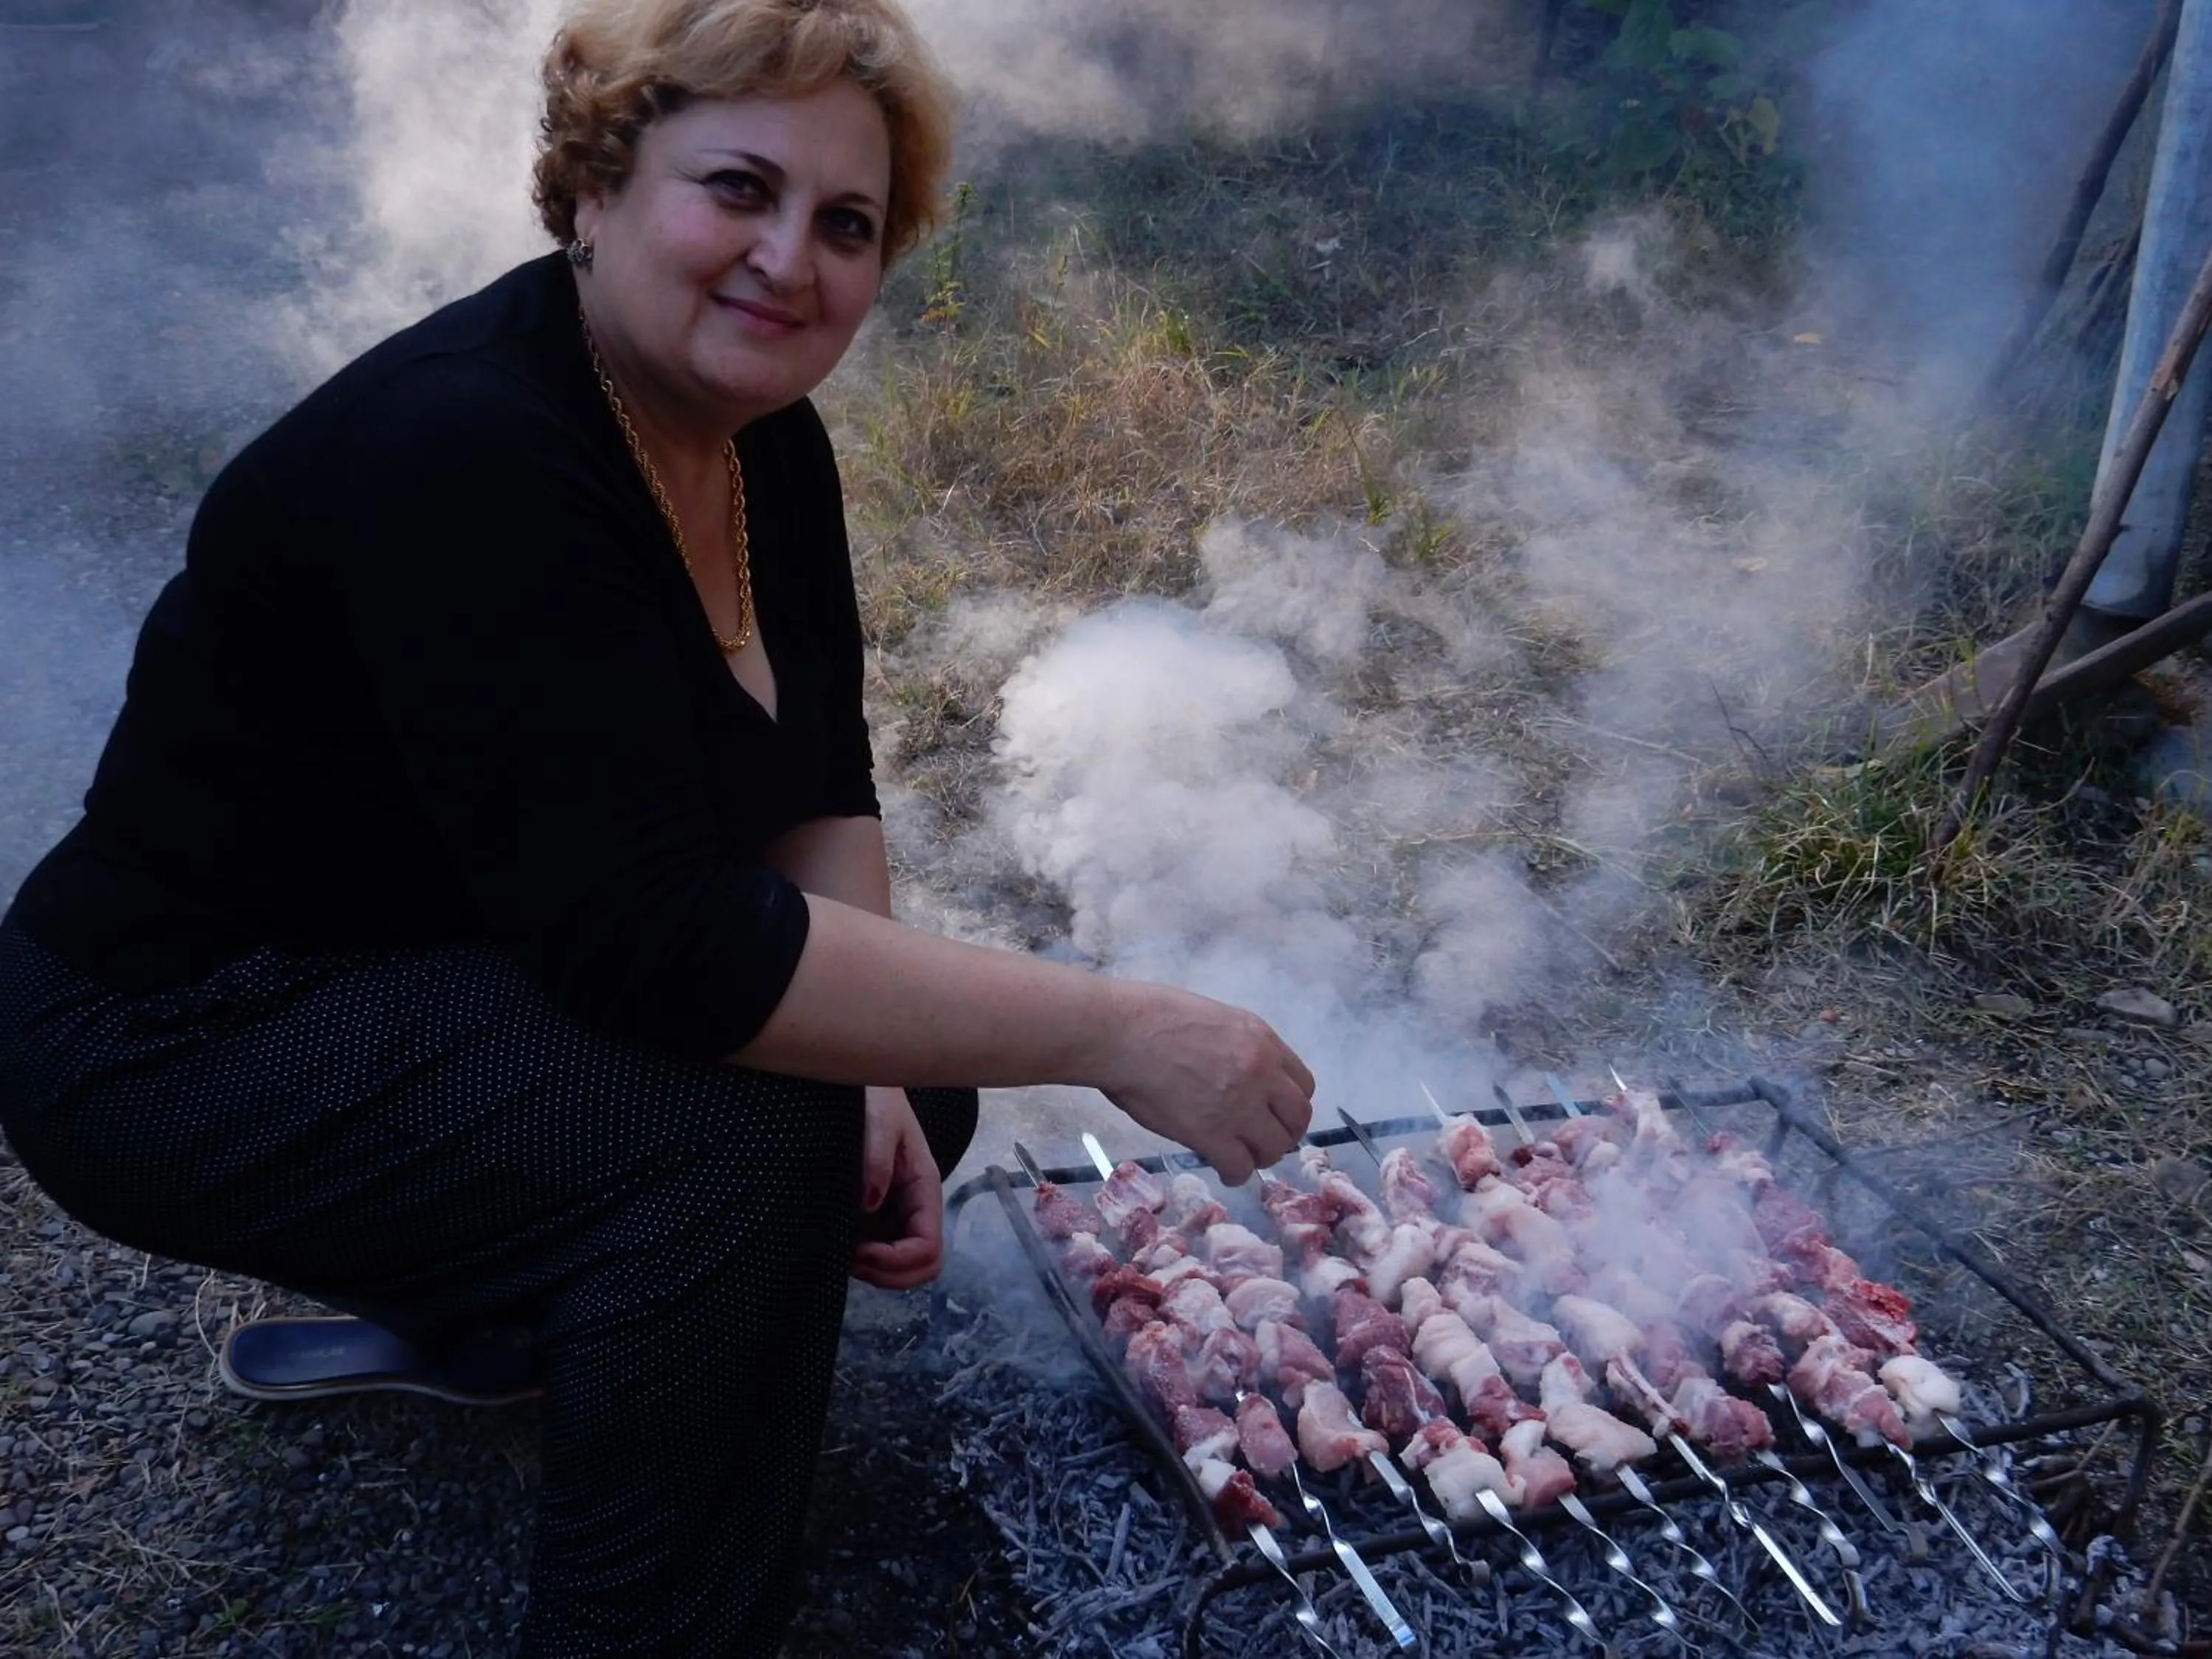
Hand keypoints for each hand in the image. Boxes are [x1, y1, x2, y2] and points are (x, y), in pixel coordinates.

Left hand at [852, 1085, 944, 1288]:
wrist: (861, 1083)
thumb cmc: (874, 1097)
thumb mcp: (879, 1120)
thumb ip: (876, 1158)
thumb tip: (870, 1204)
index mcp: (924, 1187)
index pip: (928, 1246)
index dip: (897, 1260)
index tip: (860, 1251)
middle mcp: (915, 1207)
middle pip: (923, 1267)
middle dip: (889, 1274)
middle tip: (851, 1260)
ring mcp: (898, 1213)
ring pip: (903, 1265)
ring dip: (877, 1272)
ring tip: (843, 1254)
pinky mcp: (878, 1213)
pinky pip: (882, 1251)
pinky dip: (866, 1261)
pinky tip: (841, 1246)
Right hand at [1093, 982, 1313, 1184]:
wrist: (1120, 1034)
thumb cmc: (1151, 1017)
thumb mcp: (1214, 1018)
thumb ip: (1237, 1046)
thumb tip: (1235, 1069)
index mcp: (1261, 1040)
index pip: (1303, 1084)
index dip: (1289, 1104)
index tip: (1273, 1112)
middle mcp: (1261, 1073)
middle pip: (1297, 1118)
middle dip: (1284, 1134)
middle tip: (1263, 1140)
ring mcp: (1239, 1105)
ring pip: (1274, 1146)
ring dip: (1261, 1155)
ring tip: (1241, 1157)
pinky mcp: (1211, 1134)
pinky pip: (1240, 1166)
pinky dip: (1235, 1174)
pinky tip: (1224, 1170)